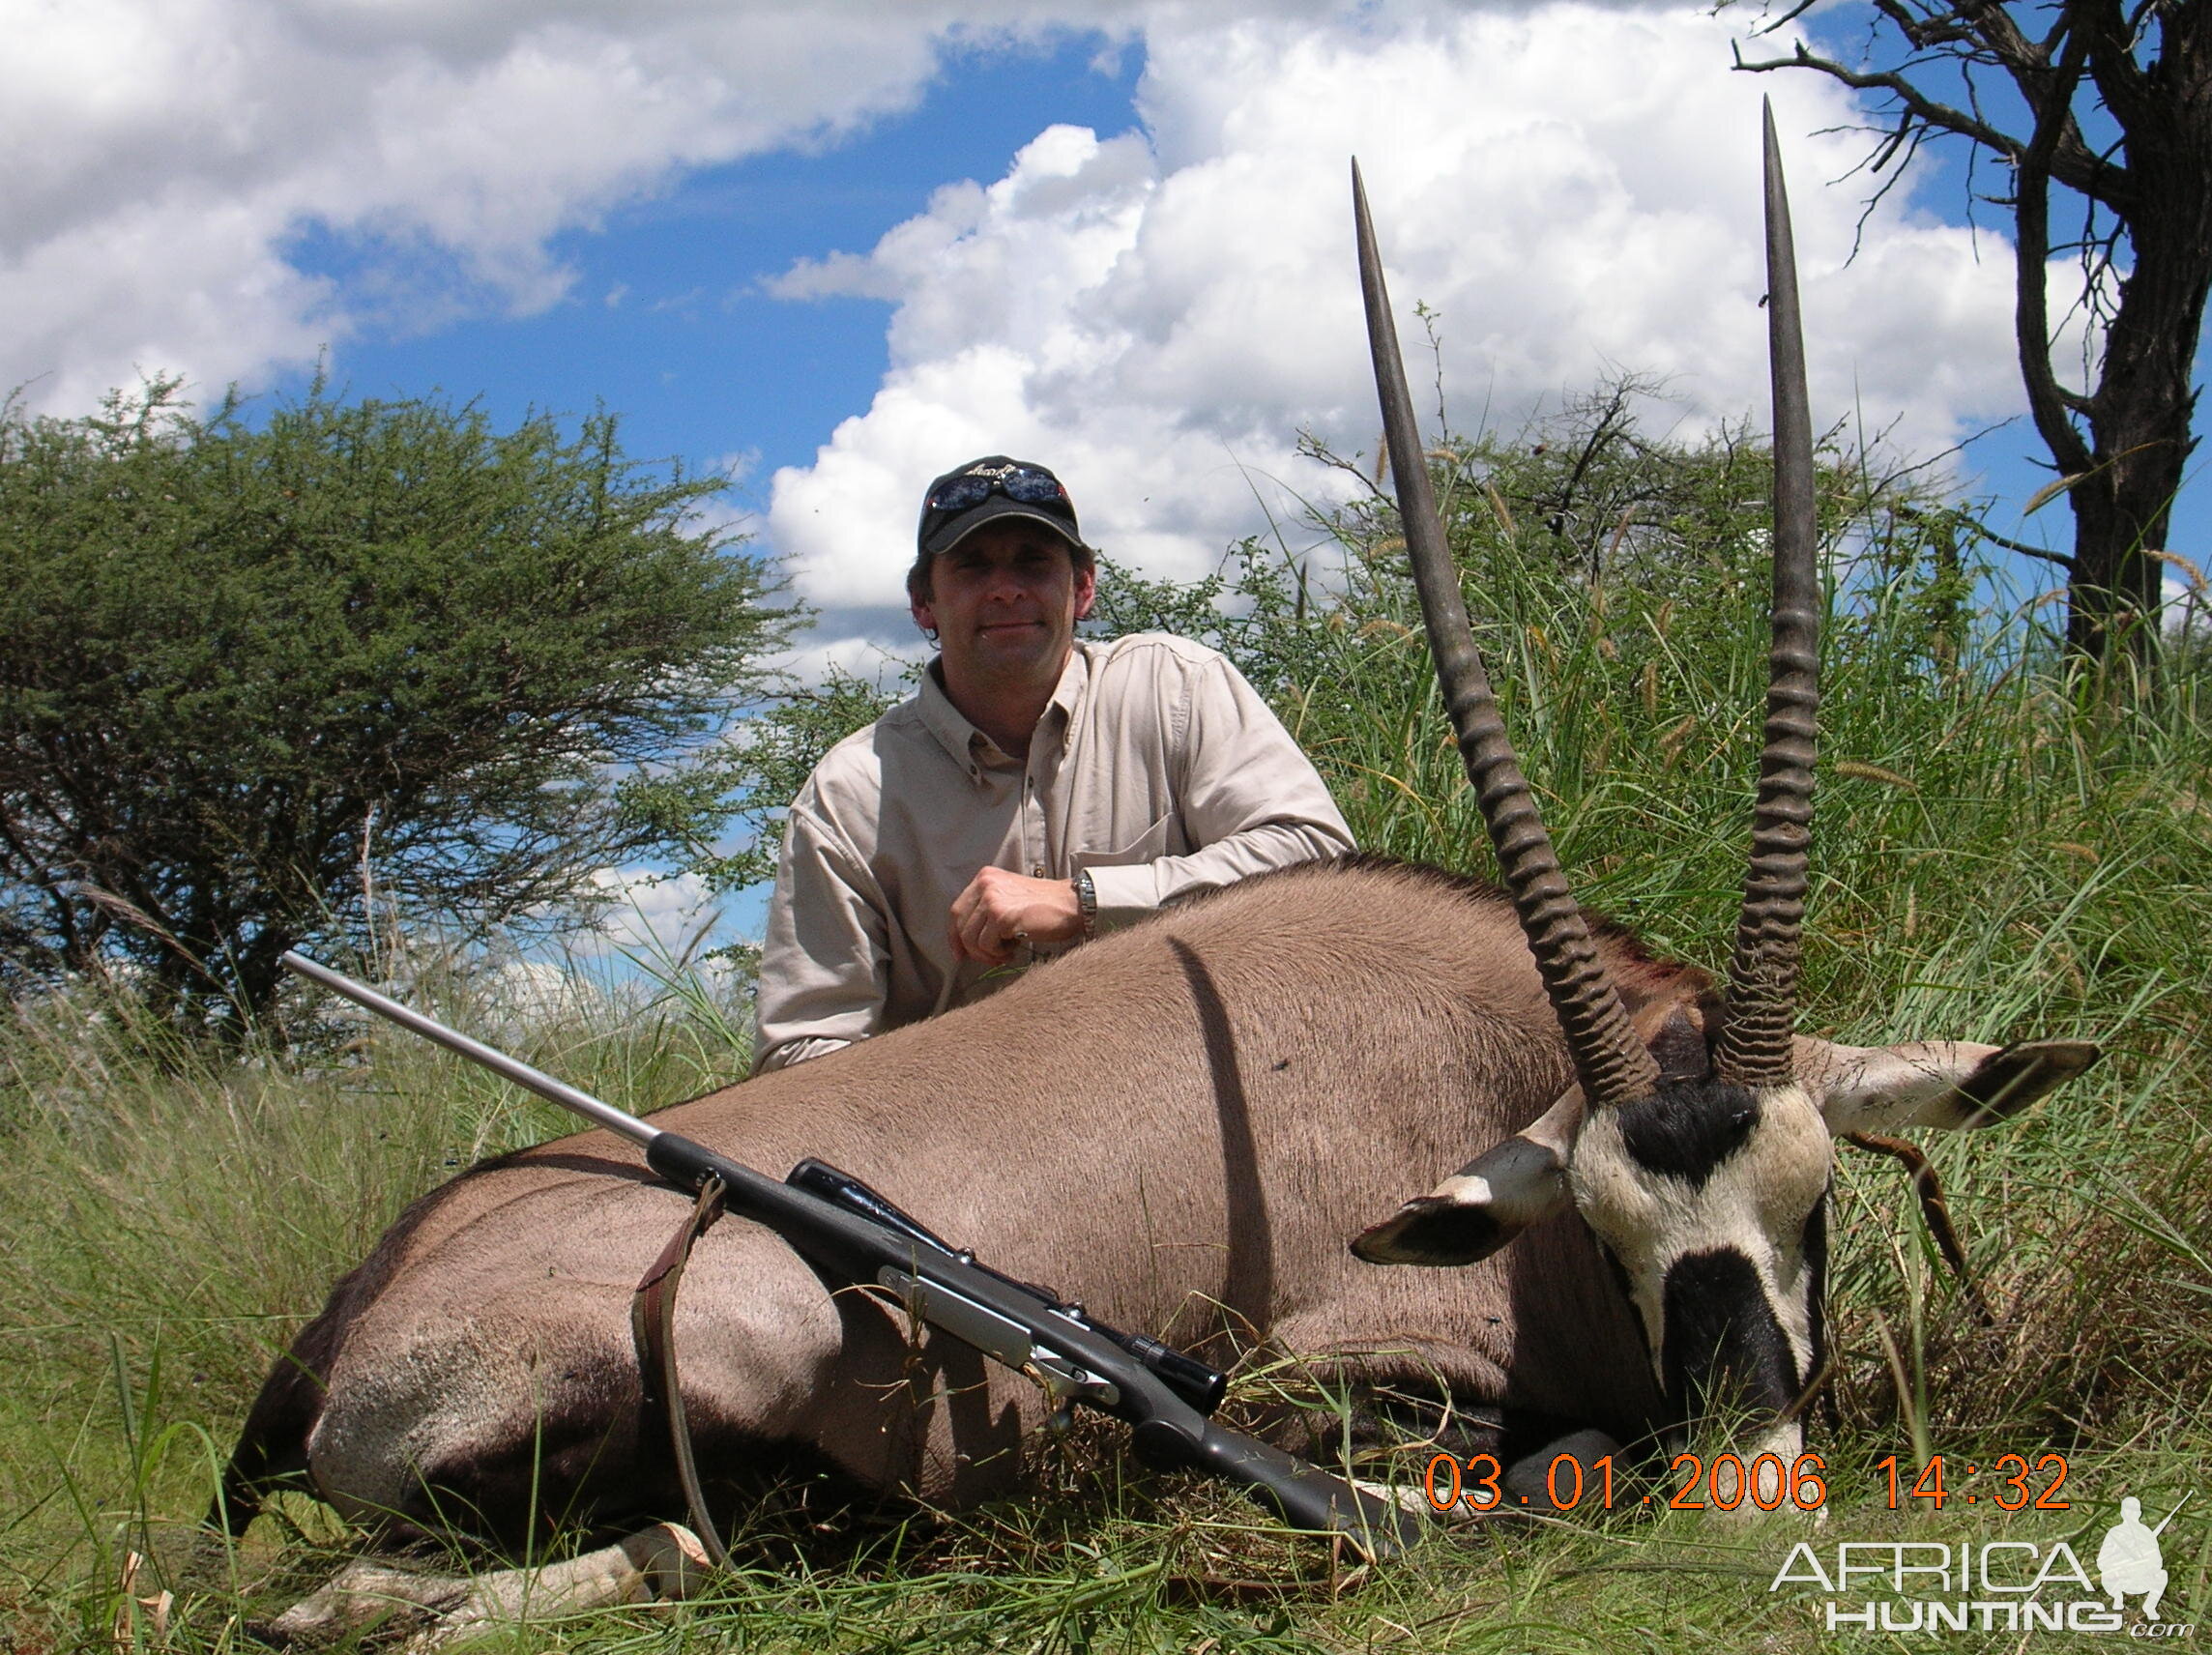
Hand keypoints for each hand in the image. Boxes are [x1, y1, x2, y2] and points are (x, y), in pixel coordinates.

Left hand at [948, 866, 1083, 964]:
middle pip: (960, 926)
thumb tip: (966, 940)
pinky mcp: (1001, 916)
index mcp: (985, 877)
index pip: (957, 910)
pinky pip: (986, 945)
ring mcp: (992, 899)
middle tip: (991, 957)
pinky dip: (998, 953)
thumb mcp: (1009, 896)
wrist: (1072, 904)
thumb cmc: (1045, 906)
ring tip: (1005, 953)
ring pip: (971, 938)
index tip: (960, 953)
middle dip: (972, 949)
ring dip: (987, 954)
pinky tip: (1014, 949)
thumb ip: (987, 909)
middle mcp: (985, 884)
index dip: (955, 936)